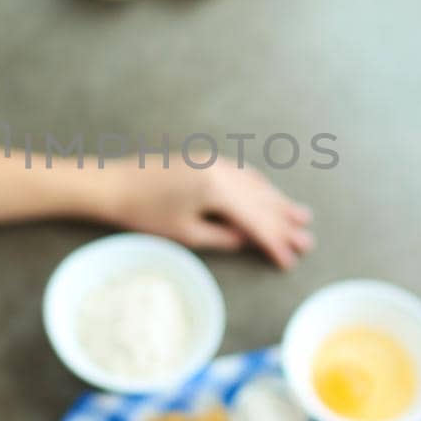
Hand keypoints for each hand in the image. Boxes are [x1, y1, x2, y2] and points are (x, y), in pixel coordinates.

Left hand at [100, 156, 314, 268]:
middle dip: (285, 223)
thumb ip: (223, 238)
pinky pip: (242, 174)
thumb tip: (249, 241)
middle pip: (262, 202)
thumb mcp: (187, 234)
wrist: (113, 184)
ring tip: (300, 216)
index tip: (291, 260)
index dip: (275, 243)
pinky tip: (268, 194)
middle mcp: (223, 172)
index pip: (256, 222)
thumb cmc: (145, 214)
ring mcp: (215, 163)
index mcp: (219, 191)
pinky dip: (259, 188)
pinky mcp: (205, 161)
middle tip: (308, 240)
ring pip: (256, 186)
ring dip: (278, 202)